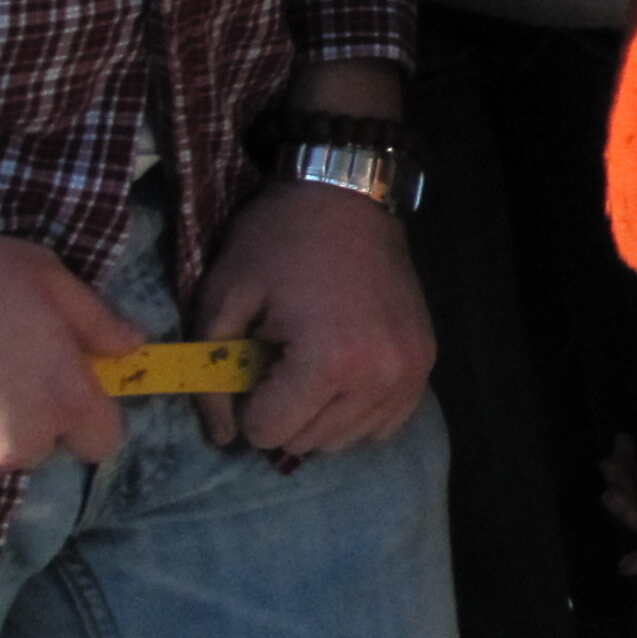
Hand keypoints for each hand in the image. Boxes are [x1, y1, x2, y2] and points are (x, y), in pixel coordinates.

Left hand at [188, 175, 433, 458]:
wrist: (350, 195)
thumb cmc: (279, 242)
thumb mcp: (224, 298)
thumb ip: (210, 374)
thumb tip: (220, 437)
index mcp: (329, 361)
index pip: (267, 432)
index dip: (245, 404)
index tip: (251, 364)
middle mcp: (379, 377)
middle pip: (306, 442)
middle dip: (280, 412)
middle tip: (276, 362)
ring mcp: (410, 373)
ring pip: (344, 440)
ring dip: (316, 415)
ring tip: (309, 364)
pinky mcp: (426, 364)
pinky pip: (384, 424)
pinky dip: (356, 412)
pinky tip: (342, 374)